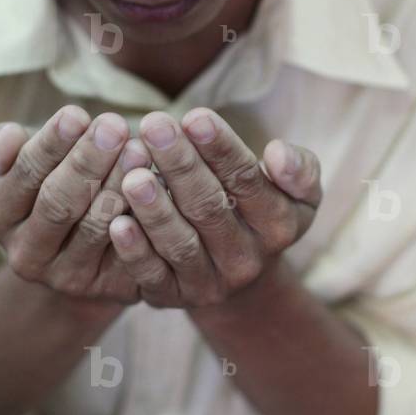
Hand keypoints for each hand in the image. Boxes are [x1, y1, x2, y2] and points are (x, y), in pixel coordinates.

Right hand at [0, 106, 150, 303]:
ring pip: (95, 228)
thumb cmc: (54, 186)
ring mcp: (65, 277)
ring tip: (140, 149)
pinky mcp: (106, 289)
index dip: (51, 144)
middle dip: (87, 161)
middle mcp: (25, 254)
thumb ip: (11, 149)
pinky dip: (143, 218)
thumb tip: (8, 134)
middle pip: (57, 203)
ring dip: (118, 185)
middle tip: (115, 125)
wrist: (80, 252)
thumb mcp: (27, 168)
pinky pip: (128, 251)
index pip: (24, 174)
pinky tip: (160, 187)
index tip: (76, 113)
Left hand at [107, 108, 321, 308]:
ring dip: (155, 208)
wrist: (242, 279)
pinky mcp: (172, 298)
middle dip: (180, 164)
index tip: (195, 116)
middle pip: (209, 207)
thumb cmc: (260, 211)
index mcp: (278, 227)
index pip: (247, 181)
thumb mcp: (297, 193)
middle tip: (154, 125)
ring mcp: (209, 284)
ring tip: (132, 173)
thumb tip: (277, 153)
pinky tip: (116, 222)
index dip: (221, 148)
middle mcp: (246, 260)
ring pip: (179, 243)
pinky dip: (134, 251)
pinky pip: (152, 276)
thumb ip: (299, 169)